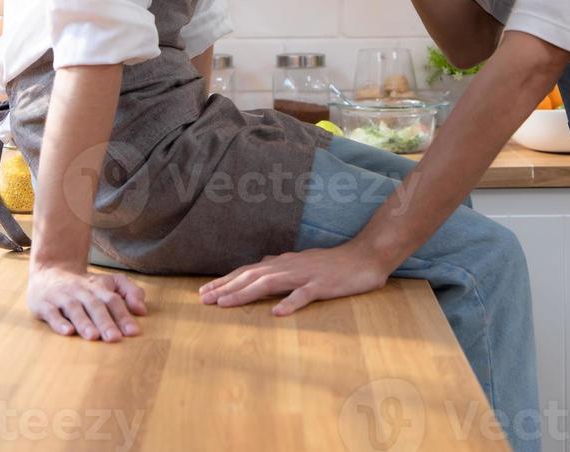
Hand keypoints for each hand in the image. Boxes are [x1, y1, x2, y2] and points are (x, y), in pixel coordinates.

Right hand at [27, 264, 146, 341]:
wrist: (50, 271)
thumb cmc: (85, 285)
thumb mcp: (109, 282)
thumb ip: (130, 292)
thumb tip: (142, 310)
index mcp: (99, 287)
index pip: (113, 300)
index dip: (123, 315)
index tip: (133, 332)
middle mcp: (82, 291)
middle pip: (95, 306)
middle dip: (105, 322)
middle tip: (114, 338)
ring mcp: (62, 297)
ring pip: (74, 309)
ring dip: (84, 323)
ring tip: (93, 337)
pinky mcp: (44, 304)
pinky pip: (52, 313)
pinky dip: (59, 322)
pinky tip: (67, 332)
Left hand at [198, 241, 389, 316]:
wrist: (365, 256)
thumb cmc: (333, 263)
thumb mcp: (302, 263)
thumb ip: (281, 266)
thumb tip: (260, 266)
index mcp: (284, 263)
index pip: (249, 272)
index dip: (226, 281)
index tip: (204, 293)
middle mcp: (289, 266)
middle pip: (252, 276)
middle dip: (226, 287)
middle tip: (203, 300)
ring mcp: (305, 275)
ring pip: (270, 283)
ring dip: (245, 293)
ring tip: (225, 304)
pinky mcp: (323, 284)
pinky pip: (304, 295)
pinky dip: (290, 303)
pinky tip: (277, 313)